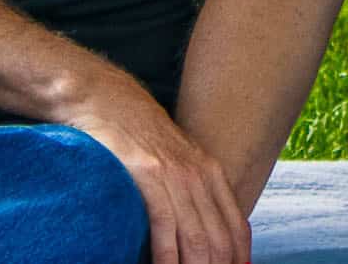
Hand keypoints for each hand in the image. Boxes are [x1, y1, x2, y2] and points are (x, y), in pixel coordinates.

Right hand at [69, 76, 251, 263]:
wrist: (108, 100)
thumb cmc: (138, 139)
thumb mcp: (176, 162)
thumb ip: (193, 195)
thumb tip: (201, 237)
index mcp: (212, 173)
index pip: (237, 230)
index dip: (239, 261)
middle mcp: (200, 175)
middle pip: (220, 241)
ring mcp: (175, 175)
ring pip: (197, 239)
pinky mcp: (148, 177)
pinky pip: (165, 227)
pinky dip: (167, 259)